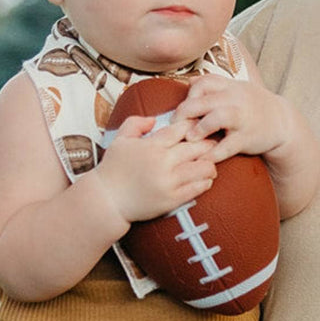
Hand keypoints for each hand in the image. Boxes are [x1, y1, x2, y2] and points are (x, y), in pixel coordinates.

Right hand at [97, 115, 217, 222]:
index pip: (181, 130)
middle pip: (197, 147)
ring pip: (202, 168)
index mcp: (151, 145)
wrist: (106, 200)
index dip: (194, 126)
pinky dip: (205, 182)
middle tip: (213, 144)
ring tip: (210, 164)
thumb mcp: (120, 140)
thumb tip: (154, 120)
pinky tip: (205, 179)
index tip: (199, 127)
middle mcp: (162, 162)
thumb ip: (135, 123)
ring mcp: (168, 181)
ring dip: (210, 164)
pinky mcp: (172, 199)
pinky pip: (197, 188)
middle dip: (208, 144)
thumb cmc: (112, 170)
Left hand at [173, 77, 295, 163]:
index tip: (184, 108)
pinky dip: (214, 153)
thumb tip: (189, 81)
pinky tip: (204, 157)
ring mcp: (242, 118)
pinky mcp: (247, 138)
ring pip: (217, 118)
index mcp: (230, 87)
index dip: (189, 95)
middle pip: (204, 100)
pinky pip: (228, 146)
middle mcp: (236, 99)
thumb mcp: (237, 89)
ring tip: (190, 138)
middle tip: (175, 125)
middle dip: (185, 113)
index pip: (203, 83)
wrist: (281, 121)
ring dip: (200, 129)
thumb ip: (214, 86)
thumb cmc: (253, 106)